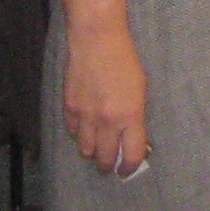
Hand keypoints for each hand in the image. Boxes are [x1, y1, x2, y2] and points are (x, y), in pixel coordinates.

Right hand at [53, 0, 151, 176]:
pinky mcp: (69, 108)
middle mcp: (107, 120)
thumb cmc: (125, 61)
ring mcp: (86, 116)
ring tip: (96, 147)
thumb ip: (136, 118)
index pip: (131, 155)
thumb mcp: (140, 90)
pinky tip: (84, 126)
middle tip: (109, 164)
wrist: (97, 40)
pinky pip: (72, 132)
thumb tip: (134, 140)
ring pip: (85, 150)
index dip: (129, 168)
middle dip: (108, 165)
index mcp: (130, 116)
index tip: (127, 170)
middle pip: (104, 159)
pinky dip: (78, 133)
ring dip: (91, 152)